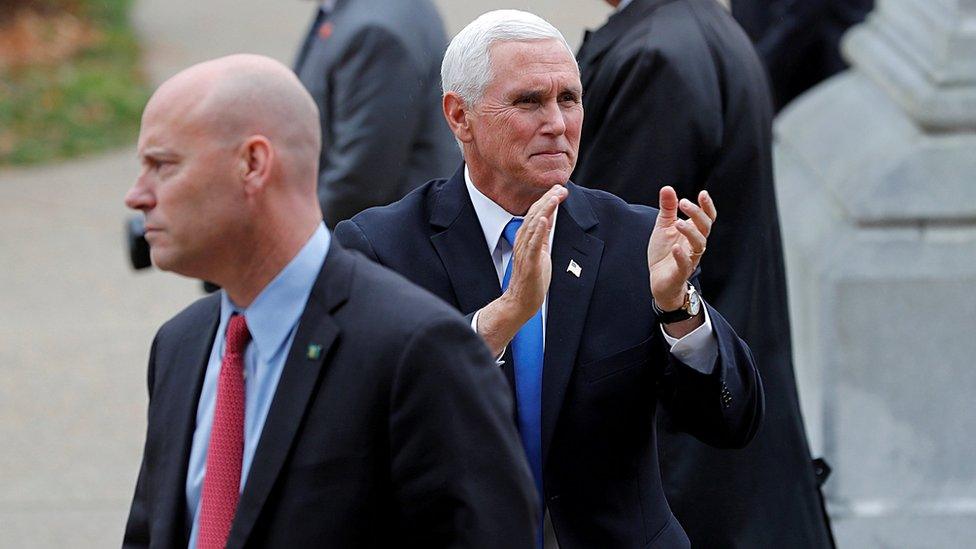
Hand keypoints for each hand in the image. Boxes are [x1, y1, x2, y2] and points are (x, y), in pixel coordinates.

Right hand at [477, 185, 567, 355]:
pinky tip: (545, 219)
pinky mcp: (529, 264)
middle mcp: (523, 242)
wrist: (520, 301)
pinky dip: (539, 231)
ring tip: (554, 196)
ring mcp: (525, 252)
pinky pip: (533, 245)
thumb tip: (549, 217)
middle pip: (534, 215)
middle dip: (547, 200)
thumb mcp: (540, 251)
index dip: (547, 200)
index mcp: (526, 239)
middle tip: (559, 187)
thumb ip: (543, 235)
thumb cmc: (531, 278)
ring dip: (545, 209)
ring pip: (534, 226)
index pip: (536, 214)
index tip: (558, 187)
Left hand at [648, 186, 715, 310]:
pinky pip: (685, 264)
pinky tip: (675, 247)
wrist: (659, 280)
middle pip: (704, 228)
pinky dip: (681, 256)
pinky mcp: (680, 272)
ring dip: (690, 232)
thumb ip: (667, 208)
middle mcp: (695, 244)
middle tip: (683, 202)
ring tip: (678, 222)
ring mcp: (690, 258)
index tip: (703, 193)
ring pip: (699, 245)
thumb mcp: (663, 226)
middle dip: (697, 214)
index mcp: (693, 232)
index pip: (707, 218)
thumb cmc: (664, 252)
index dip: (707, 206)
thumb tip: (667, 188)